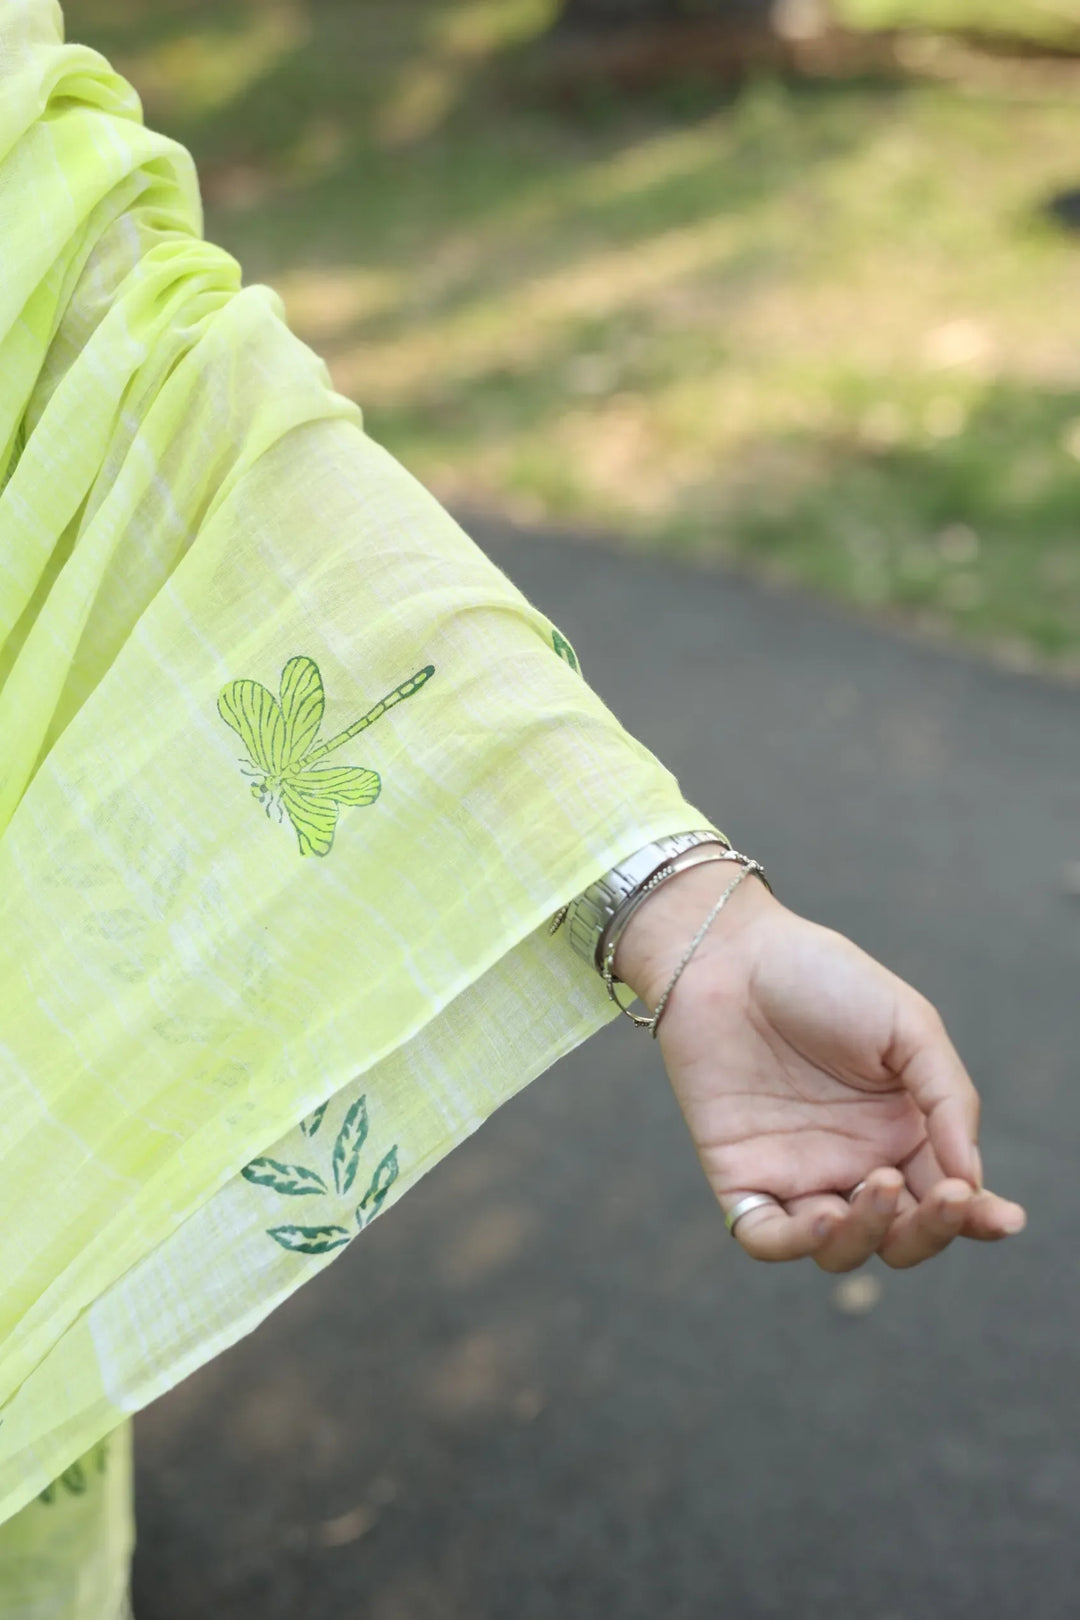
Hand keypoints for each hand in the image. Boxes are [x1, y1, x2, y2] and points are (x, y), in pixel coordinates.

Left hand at [615, 862, 1026, 1268]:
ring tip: (877, 1184)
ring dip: (869, 1236)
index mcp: (901, 1130)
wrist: (731, 953)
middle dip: (931, 1231)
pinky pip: (766, 1237)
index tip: (1002, 1217)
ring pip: (842, 1250)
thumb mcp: (908, 1025)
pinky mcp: (740, 1175)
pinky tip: (824, 1214)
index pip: (946, 1197)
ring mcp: (796, 1173)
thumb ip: (948, 1098)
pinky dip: (797, 1244)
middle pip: (901, 1236)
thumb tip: (971, 1178)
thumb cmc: (823, 978)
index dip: (978, 1218)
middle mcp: (853, 1162)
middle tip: (944, 1197)